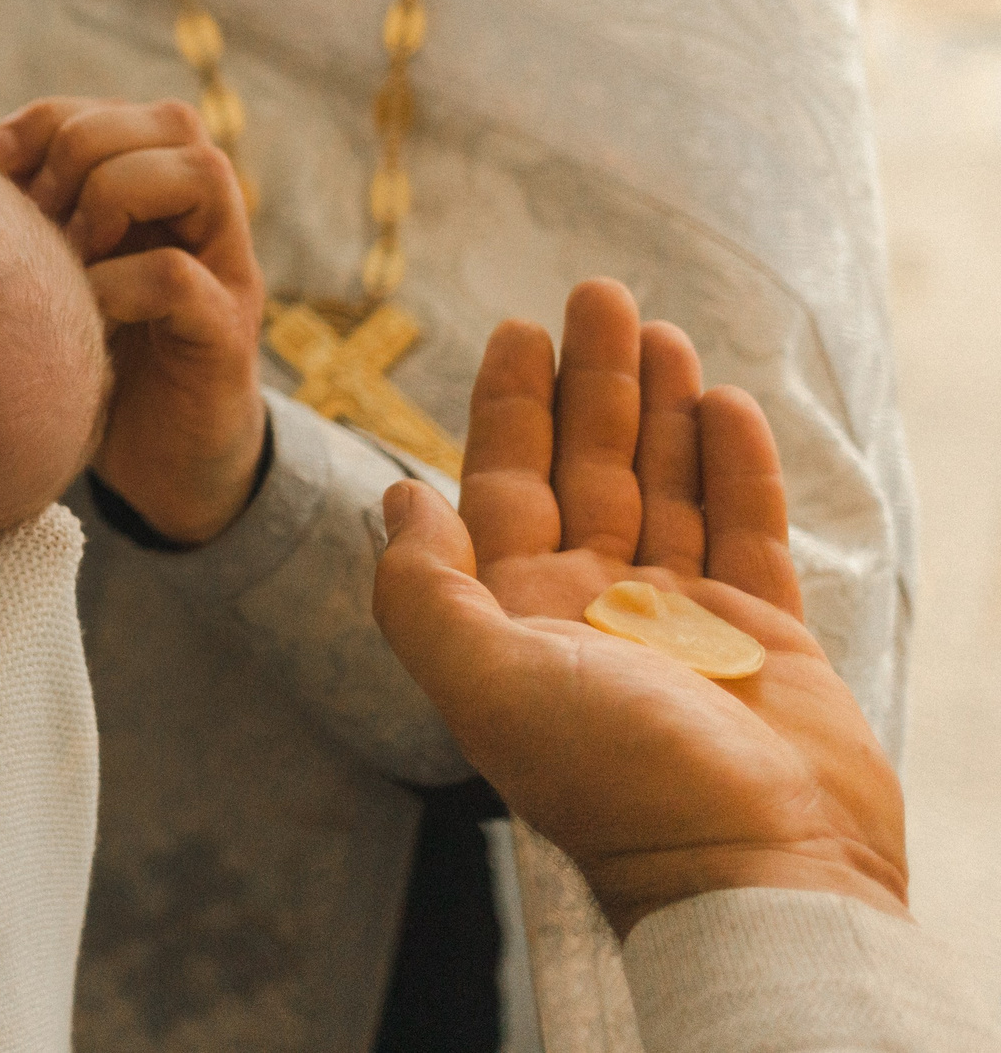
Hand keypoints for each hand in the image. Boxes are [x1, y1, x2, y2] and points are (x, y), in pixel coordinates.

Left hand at [0, 97, 265, 544]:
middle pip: (169, 119)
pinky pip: (176, 277)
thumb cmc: (94, 358)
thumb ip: (26, 220)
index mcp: (157, 188)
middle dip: (82, 154)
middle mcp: (204, 217)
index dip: (39, 126)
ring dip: (114, 199)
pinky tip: (84, 316)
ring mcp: (226, 270)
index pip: (106, 111)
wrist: (163, 465)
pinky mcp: (226, 334)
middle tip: (38, 222)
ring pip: (200, 172)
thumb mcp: (53, 275)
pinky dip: (116, 285)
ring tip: (72, 256)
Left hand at [372, 279, 907, 936]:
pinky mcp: (764, 635)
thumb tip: (392, 499)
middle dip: (592, 381)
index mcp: (520, 616)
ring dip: (662, 407)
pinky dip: (735, 467)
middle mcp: (596, 610)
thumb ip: (424, 590)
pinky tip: (726, 404)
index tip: (517, 325)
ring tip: (661, 328)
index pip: (505, 482)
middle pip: (589, 466)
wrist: (747, 865)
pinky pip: (746, 531)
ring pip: (667, 486)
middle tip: (598, 291)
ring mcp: (682, 620)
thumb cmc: (610, 778)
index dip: (509, 403)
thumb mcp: (482, 680)